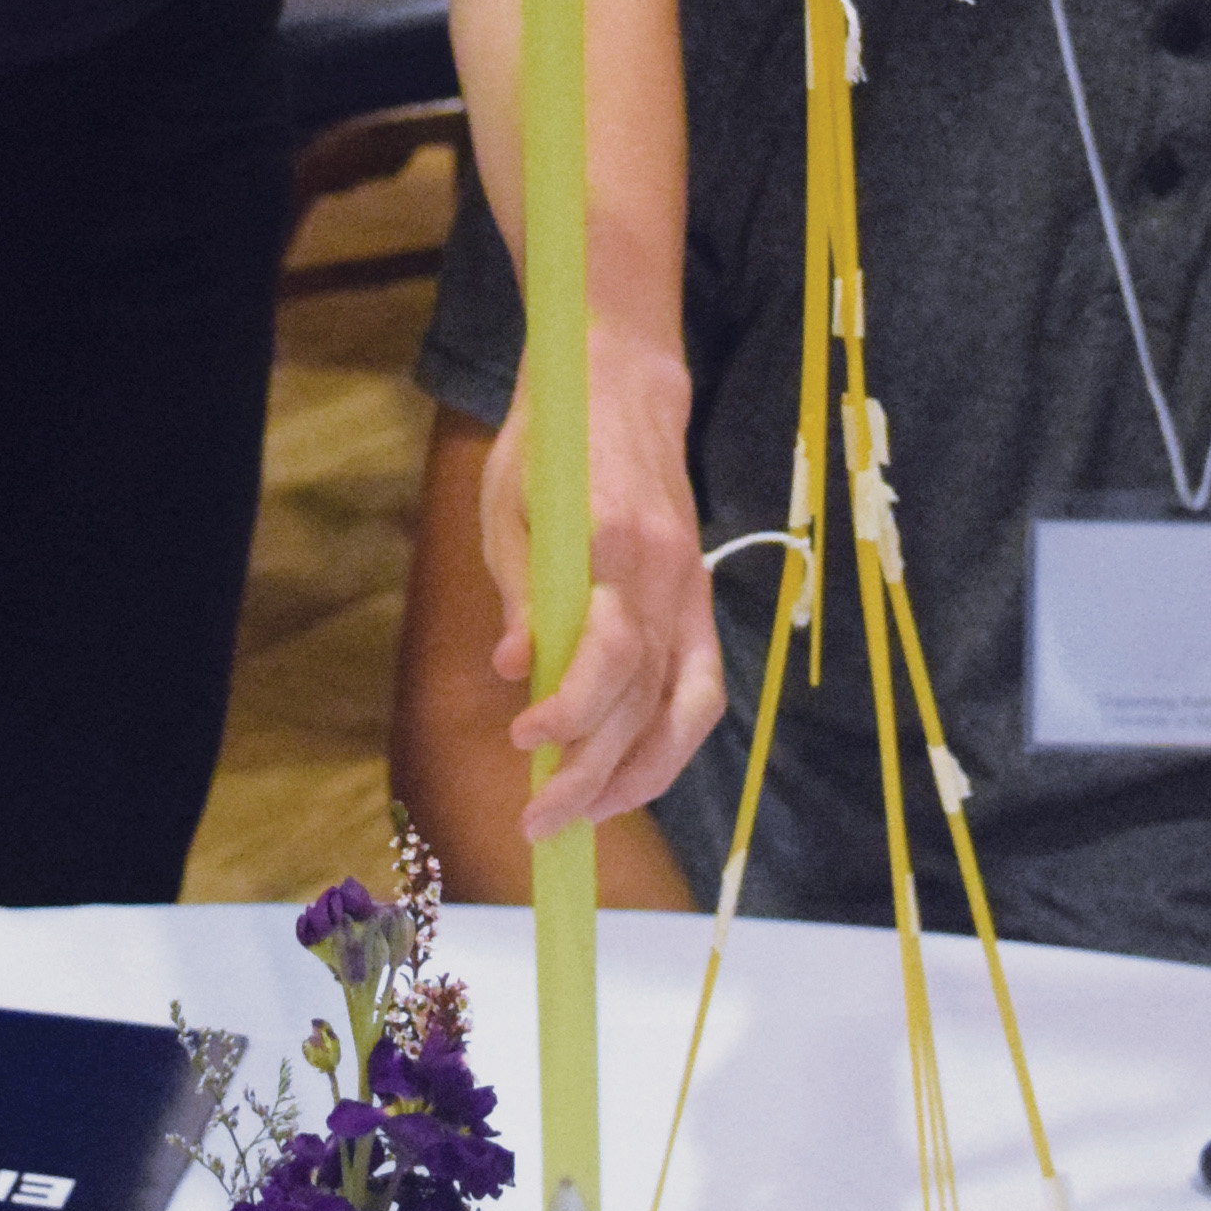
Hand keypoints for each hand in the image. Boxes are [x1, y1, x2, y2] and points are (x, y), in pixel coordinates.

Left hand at [474, 331, 724, 839]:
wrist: (620, 386)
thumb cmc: (549, 443)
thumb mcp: (509, 502)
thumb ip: (518, 589)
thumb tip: (516, 670)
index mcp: (617, 541)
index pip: (608, 653)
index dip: (569, 711)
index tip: (522, 742)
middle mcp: (668, 574)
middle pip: (643, 699)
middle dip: (590, 774)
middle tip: (537, 824)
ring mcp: (692, 589)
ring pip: (681, 710)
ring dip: (635, 777)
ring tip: (581, 819)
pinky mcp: (700, 599)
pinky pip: (701, 689)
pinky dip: (672, 743)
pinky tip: (631, 777)